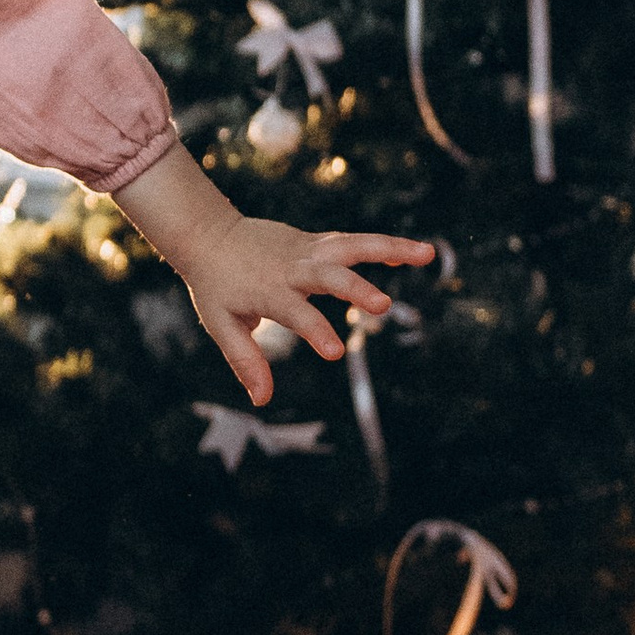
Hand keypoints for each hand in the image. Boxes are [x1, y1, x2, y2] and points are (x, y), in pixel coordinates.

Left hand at [183, 215, 433, 406]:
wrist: (208, 234)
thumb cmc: (215, 285)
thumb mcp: (220, 323)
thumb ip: (245, 359)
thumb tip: (262, 399)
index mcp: (268, 290)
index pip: (296, 312)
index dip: (315, 331)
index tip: (336, 353)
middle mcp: (292, 267)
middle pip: (327, 275)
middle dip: (355, 288)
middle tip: (383, 305)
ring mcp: (307, 250)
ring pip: (351, 246)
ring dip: (389, 249)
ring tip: (426, 254)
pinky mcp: (318, 241)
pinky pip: (355, 242)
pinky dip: (384, 245)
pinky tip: (418, 252)